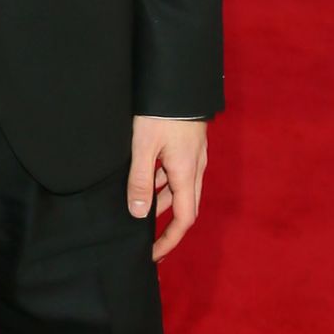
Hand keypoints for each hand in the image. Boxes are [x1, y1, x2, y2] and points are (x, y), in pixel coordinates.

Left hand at [127, 116, 207, 259]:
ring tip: (139, 214)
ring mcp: (193, 156)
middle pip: (185, 207)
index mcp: (187, 173)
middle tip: (147, 243)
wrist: (178, 79)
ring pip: (180, 189)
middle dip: (167, 228)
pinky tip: (145, 182)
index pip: (185, 219)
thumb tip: (139, 215)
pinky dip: (163, 184)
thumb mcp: (143, 147)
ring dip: (163, 203)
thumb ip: (140, 181)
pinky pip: (177, 173)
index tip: (153, 255)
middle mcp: (195, 168)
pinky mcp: (188, 144)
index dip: (170, 240)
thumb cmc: (160, 111)